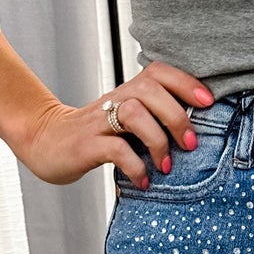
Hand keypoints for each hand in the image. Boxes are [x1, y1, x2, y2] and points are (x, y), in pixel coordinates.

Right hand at [16, 61, 213, 188]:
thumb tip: (196, 131)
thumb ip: (153, 117)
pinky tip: (143, 181)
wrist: (46, 142)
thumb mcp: (125, 120)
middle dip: (177, 116)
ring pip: (134, 114)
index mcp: (127, 93)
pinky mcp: (86, 145)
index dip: (185, 82)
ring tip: (166, 166)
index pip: (158, 72)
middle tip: (190, 144)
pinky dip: (135, 167)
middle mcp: (114, 101)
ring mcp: (99, 122)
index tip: (207, 103)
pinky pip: (116, 150)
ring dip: (157, 141)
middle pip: (150, 91)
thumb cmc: (96, 135)